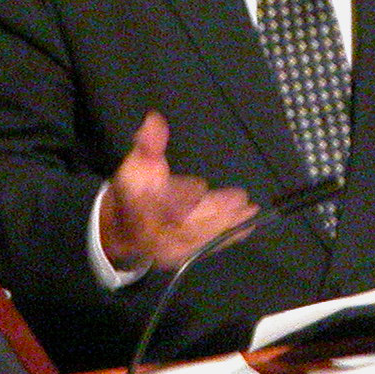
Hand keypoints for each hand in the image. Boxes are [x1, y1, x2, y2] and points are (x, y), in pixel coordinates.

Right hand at [98, 113, 256, 272]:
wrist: (124, 226)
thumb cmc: (135, 190)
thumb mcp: (137, 164)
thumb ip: (148, 144)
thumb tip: (154, 118)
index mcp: (145, 209)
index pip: (167, 204)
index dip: (185, 195)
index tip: (201, 186)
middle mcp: (159, 233)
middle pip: (192, 223)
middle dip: (217, 211)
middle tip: (243, 200)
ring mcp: (173, 248)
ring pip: (203, 235)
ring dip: (228, 224)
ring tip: (250, 211)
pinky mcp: (185, 255)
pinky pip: (208, 245)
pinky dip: (227, 237)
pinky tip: (246, 228)